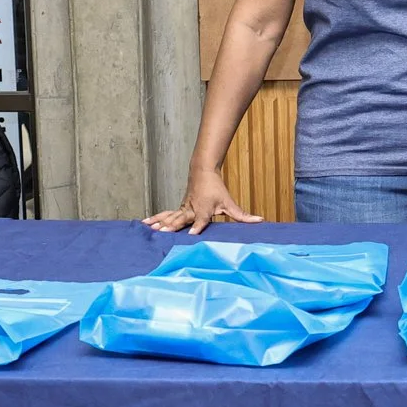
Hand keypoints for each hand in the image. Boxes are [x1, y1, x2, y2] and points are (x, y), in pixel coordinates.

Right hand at [143, 169, 260, 235]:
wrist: (202, 170)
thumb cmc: (216, 188)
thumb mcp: (230, 202)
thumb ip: (243, 215)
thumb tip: (260, 220)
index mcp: (204, 210)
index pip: (200, 221)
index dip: (197, 228)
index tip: (192, 235)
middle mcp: (191, 210)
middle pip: (180, 220)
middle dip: (172, 227)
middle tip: (162, 234)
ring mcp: (183, 208)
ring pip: (170, 217)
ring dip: (160, 223)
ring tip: (150, 230)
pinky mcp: (178, 207)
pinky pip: (165, 214)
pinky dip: (155, 218)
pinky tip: (145, 223)